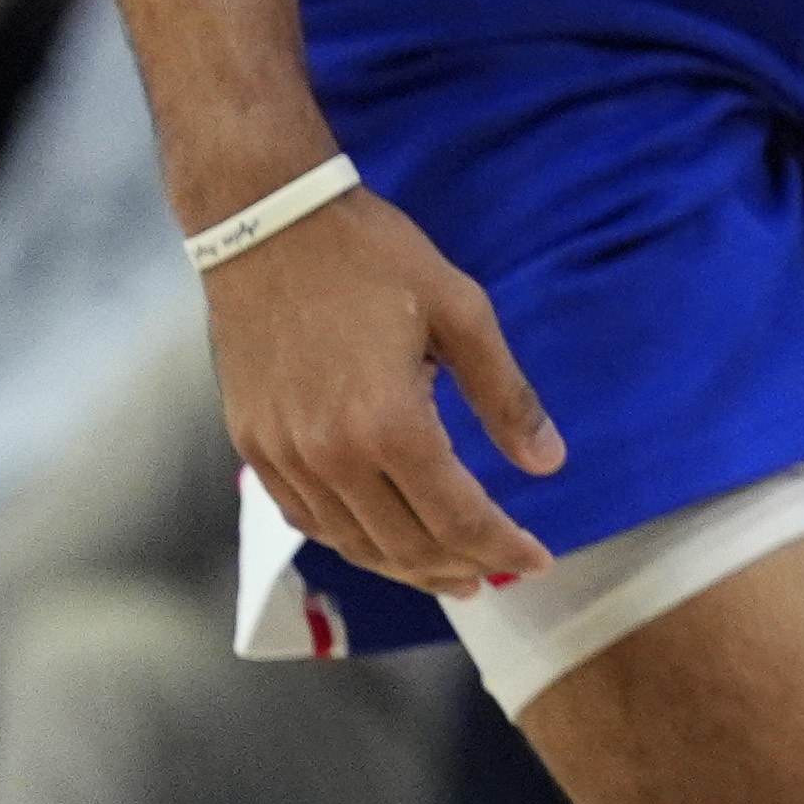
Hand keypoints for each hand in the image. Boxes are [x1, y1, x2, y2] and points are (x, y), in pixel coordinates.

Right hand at [204, 185, 563, 593]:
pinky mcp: (253, 446)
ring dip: (405, 566)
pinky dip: (350, 540)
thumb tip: (549, 463)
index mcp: (389, 424)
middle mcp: (330, 457)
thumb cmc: (373, 258)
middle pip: (404, 543)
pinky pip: (305, 518)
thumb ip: (506, 396)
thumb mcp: (462, 312)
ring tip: (450, 573)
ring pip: (352, 542)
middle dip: (460, 567)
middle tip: (499, 576)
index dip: (501, 547)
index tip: (537, 563)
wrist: (266, 227)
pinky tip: (380, 539)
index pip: (457, 516)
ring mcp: (282, 457)